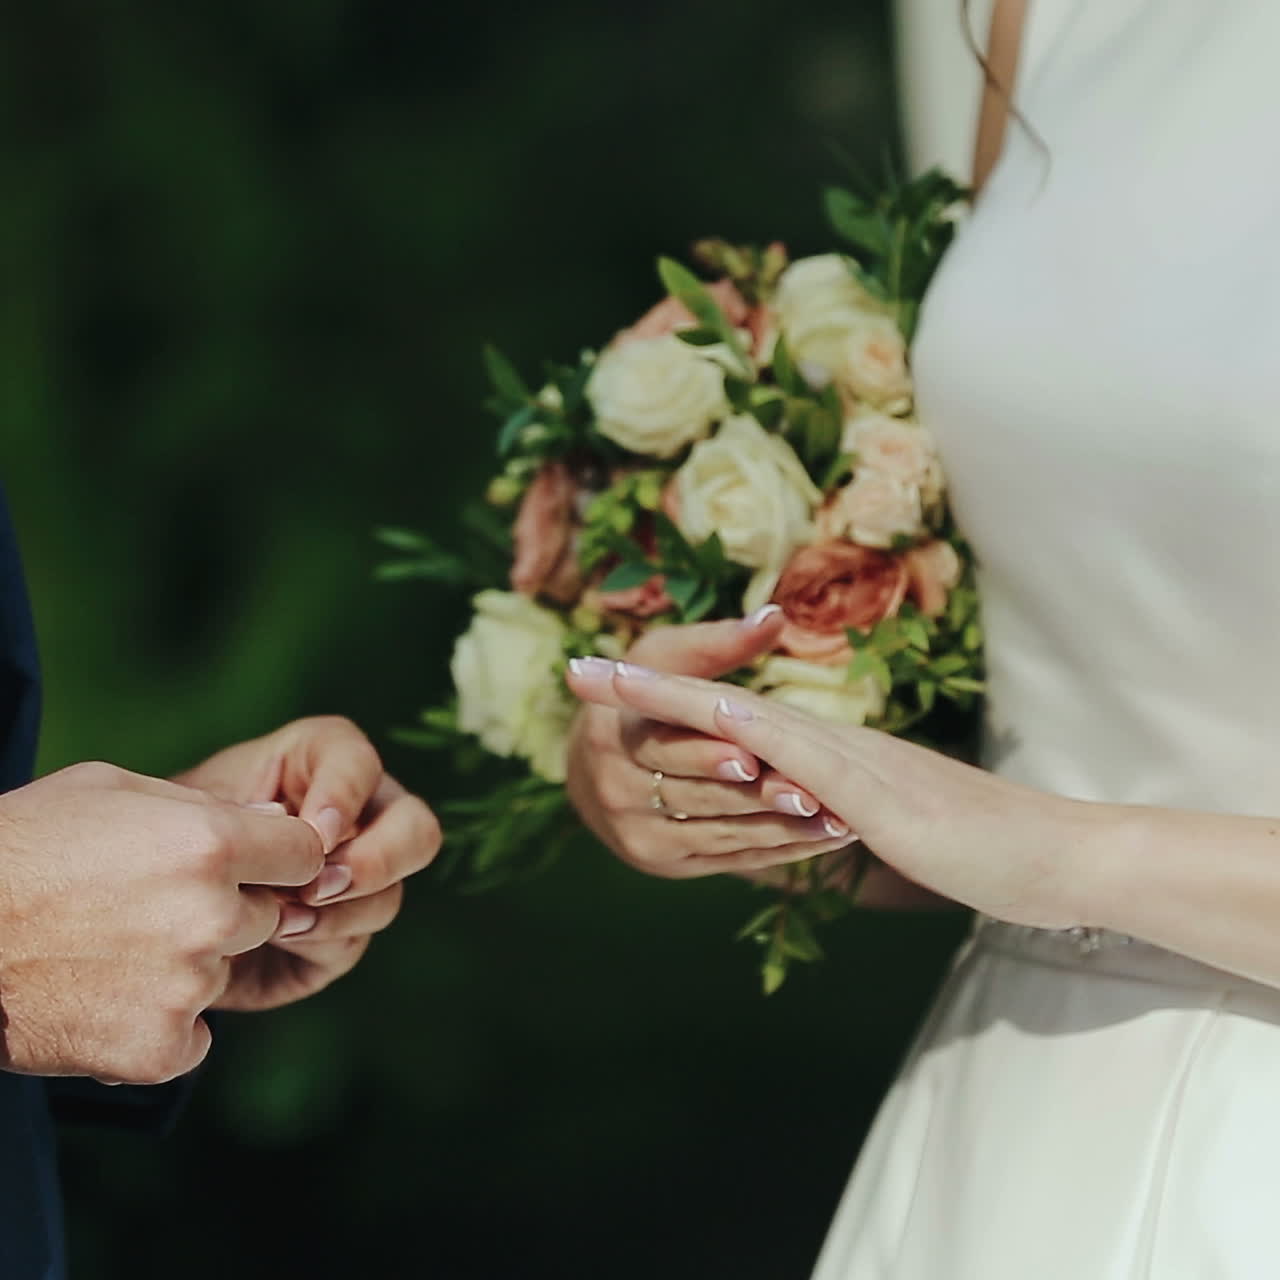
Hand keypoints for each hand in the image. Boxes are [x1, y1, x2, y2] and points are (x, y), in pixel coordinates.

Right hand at [0, 763, 324, 1083]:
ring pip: (223, 973)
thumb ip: (205, 804)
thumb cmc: (21, 846)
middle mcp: (212, 915)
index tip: (250, 864)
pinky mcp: (158, 1048)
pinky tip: (104, 999)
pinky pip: (193, 1036)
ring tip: (108, 950)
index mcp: (209, 844)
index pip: (305, 854)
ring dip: (186, 967)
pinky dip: (159, 1026)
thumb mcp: (109, 790)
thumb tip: (277, 817)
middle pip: (266, 916)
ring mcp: (187, 987)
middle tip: (147, 909)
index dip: (278, 857)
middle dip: (225, 912)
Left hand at [176, 716, 440, 1011]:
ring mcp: (357, 878)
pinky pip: (356, 939)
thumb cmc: (165, 837)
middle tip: (320, 884)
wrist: (139, 906)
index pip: (359, 762)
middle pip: (417, 829)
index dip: (346, 795)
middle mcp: (358, 815)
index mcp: (320, 762)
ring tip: (279, 918)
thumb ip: (250, 819)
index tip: (314, 832)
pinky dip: (320, 940)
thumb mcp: (195, 810)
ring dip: (340, 908)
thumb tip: (309, 847)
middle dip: (379, 859)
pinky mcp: (342, 934)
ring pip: (390, 892)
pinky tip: (276, 937)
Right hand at [564, 608, 854, 879]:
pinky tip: (824, 837)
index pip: (662, 749)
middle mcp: (615, 794)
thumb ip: (720, 642)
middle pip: (696, 798)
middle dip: (756, 797)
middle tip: (812, 795)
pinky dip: (778, 850)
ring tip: (837, 820)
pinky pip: (729, 860)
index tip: (752, 755)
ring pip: (718, 836)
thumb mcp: (668, 658)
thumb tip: (775, 616)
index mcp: (610, 739)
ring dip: (779, 830)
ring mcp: (640, 838)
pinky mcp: (667, 865)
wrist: (602, 768)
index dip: (706, 754)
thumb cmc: (646, 698)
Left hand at [570, 663, 1105, 927]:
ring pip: (748, 719)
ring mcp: (851, 767)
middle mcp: (830, 749)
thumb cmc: (972, 846)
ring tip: (610, 677)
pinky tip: (707, 716)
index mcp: (824, 760)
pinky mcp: (875, 797)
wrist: (1048, 853)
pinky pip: (804, 759)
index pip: (734, 719)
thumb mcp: (884, 827)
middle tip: (578, 665)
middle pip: (723, 705)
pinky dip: (750, 736)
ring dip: (676, 697)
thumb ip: (838, 814)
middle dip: (647, 686)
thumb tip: (801, 815)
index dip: (670, 700)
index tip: (608, 687)